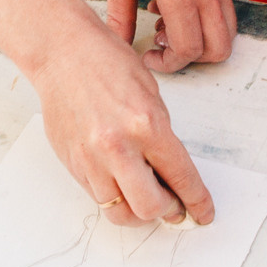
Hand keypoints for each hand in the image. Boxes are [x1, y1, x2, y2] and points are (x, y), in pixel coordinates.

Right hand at [30, 16, 216, 227]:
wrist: (63, 54)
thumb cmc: (107, 64)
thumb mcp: (151, 96)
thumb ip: (161, 137)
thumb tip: (170, 174)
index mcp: (146, 125)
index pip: (181, 178)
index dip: (197, 202)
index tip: (203, 212)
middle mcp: (118, 147)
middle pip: (150, 208)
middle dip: (168, 211)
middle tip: (172, 204)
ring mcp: (91, 158)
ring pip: (120, 212)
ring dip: (138, 210)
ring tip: (145, 196)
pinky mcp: (73, 164)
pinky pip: (98, 196)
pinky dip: (115, 195)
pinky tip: (121, 180)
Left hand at [104, 0, 233, 72]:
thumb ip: (119, 15)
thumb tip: (117, 44)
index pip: (189, 49)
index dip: (169, 63)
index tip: (148, 54)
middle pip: (219, 49)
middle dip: (192, 58)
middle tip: (161, 45)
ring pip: (227, 30)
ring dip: (201, 38)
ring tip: (165, 23)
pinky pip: (224, 8)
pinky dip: (205, 18)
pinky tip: (173, 2)